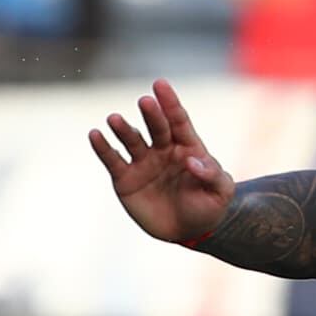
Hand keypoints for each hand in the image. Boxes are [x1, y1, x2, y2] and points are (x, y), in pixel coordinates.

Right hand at [88, 80, 235, 247]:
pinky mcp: (125, 179)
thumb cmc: (209, 206)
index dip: (170, 103)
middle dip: (151, 114)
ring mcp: (143, 162)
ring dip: (123, 129)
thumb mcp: (221, 192)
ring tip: (114, 119)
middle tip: (145, 101)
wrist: (189, 231)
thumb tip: (192, 159)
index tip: (160, 84)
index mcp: (188, 147)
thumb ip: (212, 174)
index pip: (178, 120)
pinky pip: (113, 160)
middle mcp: (163, 149)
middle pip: (156, 127)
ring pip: (132, 140)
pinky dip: (103, 148)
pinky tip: (94, 135)